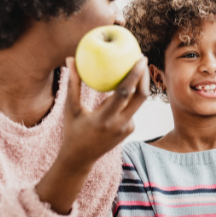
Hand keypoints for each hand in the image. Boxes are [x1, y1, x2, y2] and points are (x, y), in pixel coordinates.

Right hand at [58, 56, 149, 173]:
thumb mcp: (71, 108)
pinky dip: (129, 98)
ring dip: (139, 85)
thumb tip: (71, 58)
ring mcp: (127, 128)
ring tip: (137, 68)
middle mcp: (120, 124)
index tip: (140, 58)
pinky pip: (132, 109)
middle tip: (142, 58)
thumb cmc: (73, 130)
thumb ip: (73, 83)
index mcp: (104, 118)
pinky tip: (125, 87)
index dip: (135, 75)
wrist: (81, 158)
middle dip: (145, 76)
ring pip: (138, 102)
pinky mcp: (130, 130)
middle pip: (141, 97)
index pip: (124, 93)